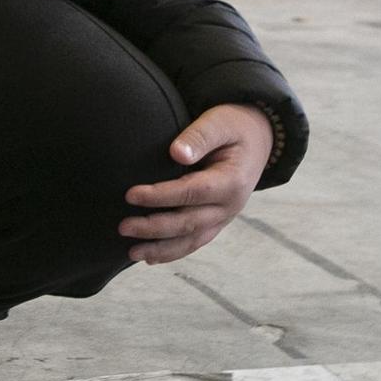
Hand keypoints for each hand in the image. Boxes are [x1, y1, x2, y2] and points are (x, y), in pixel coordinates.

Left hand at [120, 104, 272, 264]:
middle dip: (154, 227)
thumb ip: (199, 136)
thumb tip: (177, 153)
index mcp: (231, 181)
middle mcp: (230, 205)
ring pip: (192, 239)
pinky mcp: (216, 222)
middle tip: (122, 227)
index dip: (161, 196)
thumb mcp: (219, 122)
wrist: (257, 140)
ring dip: (161, 248)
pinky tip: (149, 258)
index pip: (192, 192)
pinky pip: (195, 242)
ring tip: (132, 253)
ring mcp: (224, 217)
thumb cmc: (232, 127)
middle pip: (189, 222)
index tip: (131, 195)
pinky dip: (173, 252)